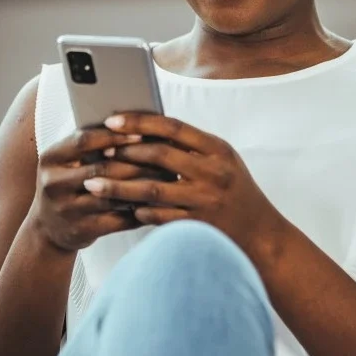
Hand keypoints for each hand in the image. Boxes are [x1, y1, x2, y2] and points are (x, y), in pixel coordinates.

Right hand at [31, 126, 160, 251]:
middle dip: (136, 162)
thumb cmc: (69, 183)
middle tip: (165, 156)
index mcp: (51, 158)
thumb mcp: (69, 161)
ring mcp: (65, 210)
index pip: (84, 141)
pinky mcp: (80, 231)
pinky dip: (140, 211)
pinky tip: (158, 203)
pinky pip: (117, 220)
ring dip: (142, 186)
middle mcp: (53, 184)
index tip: (140, 133)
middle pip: (102, 169)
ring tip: (166, 178)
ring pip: (112, 196)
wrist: (47, 229)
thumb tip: (135, 123)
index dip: (114, 136)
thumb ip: (92, 144)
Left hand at [82, 113, 286, 264]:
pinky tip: (122, 208)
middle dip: (125, 152)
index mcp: (217, 149)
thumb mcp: (222, 160)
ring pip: (152, 189)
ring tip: (94, 183)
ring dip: (119, 186)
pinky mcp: (198, 227)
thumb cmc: (236, 190)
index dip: (140, 122)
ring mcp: (205, 200)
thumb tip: (148, 128)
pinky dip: (138, 211)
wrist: (262, 234)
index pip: (173, 127)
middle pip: (160, 155)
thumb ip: (192, 146)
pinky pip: (159, 217)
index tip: (113, 120)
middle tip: (100, 151)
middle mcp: (213, 172)